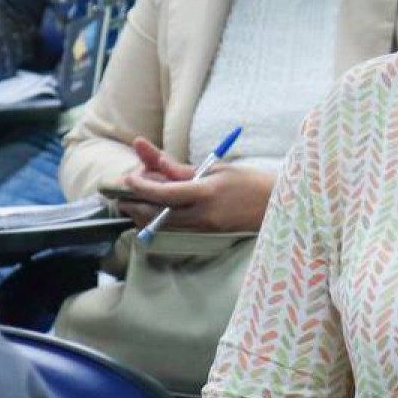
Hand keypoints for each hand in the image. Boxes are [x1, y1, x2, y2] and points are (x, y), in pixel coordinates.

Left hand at [112, 137, 274, 231]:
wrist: (276, 206)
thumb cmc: (250, 182)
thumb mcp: (217, 169)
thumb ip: (184, 170)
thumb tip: (157, 163)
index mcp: (207, 193)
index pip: (165, 193)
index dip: (142, 187)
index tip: (128, 179)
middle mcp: (203, 215)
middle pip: (157, 214)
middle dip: (134, 204)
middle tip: (121, 194)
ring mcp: (204, 228)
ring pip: (162, 225)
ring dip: (143, 214)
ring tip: (132, 200)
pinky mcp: (206, 234)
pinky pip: (175, 228)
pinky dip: (159, 219)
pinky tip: (153, 209)